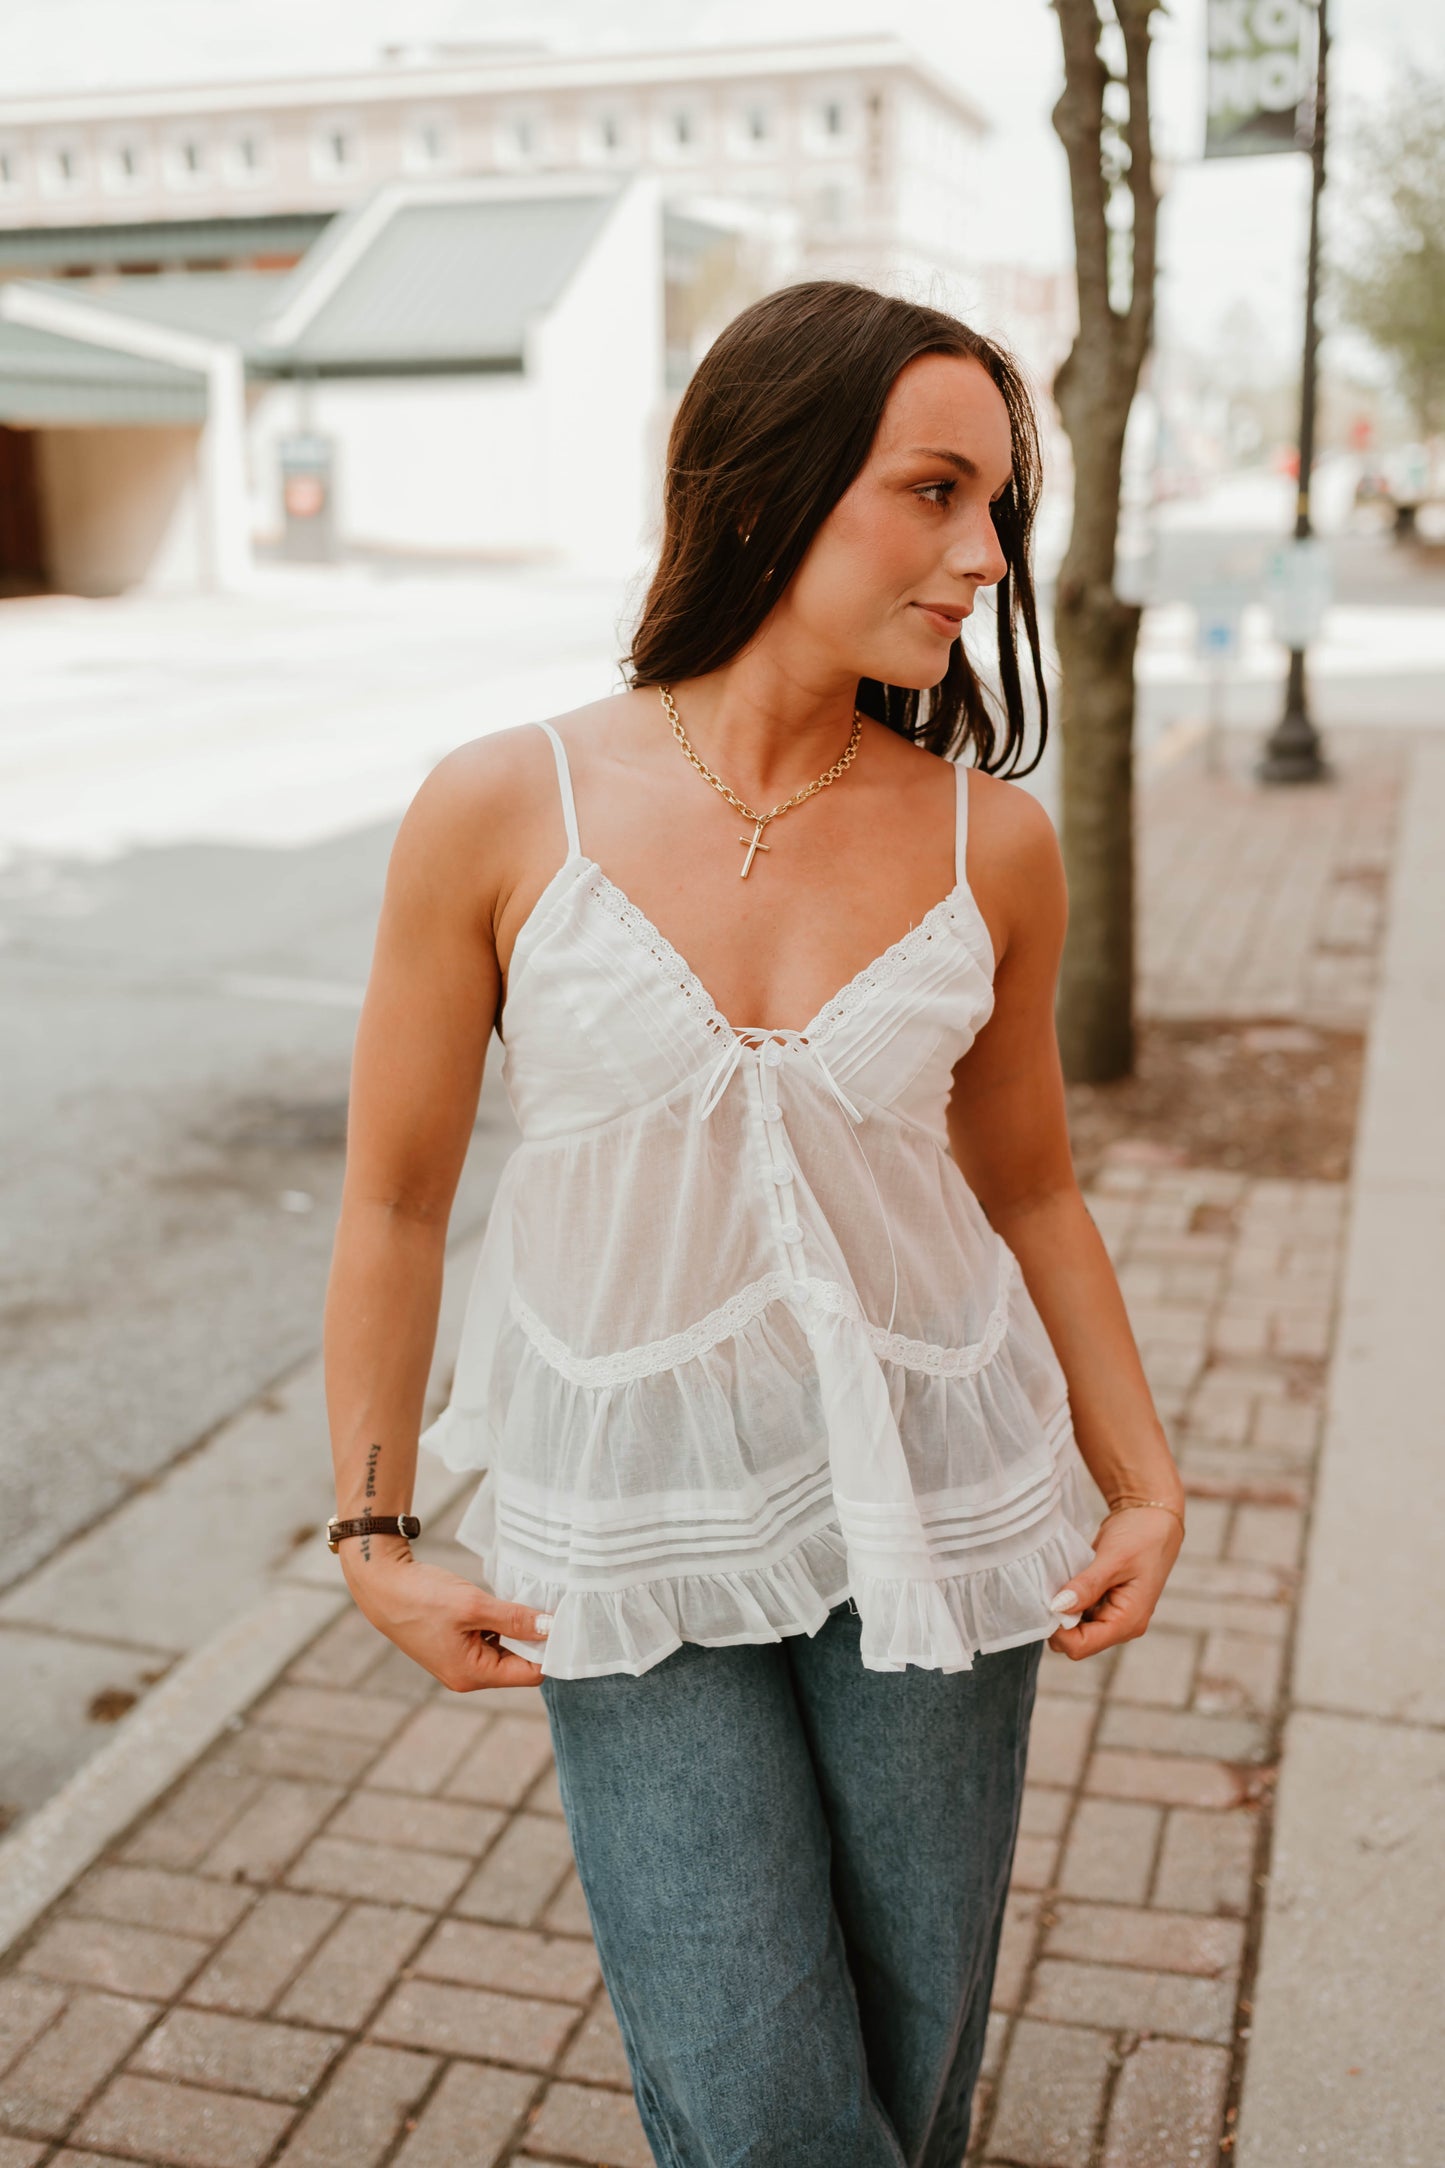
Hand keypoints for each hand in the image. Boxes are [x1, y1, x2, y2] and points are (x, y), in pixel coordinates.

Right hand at [342, 1541, 551, 1690]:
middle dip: (535, 1639)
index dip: (550, 1650)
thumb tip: (552, 1628)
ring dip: (518, 1630)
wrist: (381, 1584)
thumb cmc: (422, 1596)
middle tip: (549, 1607)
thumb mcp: (473, 1606)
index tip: (564, 1622)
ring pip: (506, 1651)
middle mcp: (466, 1676)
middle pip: (519, 1665)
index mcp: (472, 1675)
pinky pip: (490, 1642)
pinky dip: (501, 1626)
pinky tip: (502, 1604)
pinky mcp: (454, 1646)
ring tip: (526, 1602)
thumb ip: (514, 1619)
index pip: (530, 1674)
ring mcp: (459, 1662)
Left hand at [1046, 1504, 1182, 1659]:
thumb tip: (1058, 1607)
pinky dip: (1066, 1601)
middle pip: (1076, 1642)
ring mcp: (1112, 1615)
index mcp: (1128, 1622)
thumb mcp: (1114, 1558)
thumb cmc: (1142, 1536)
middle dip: (1057, 1622)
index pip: (1082, 1645)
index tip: (1045, 1603)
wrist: (1153, 1518)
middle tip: (1047, 1591)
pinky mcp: (1104, 1603)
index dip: (1058, 1630)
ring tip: (1055, 1584)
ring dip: (1060, 1610)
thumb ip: (1088, 1585)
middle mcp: (1121, 1625)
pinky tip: (1063, 1582)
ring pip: (1074, 1629)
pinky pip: (1078, 1612)